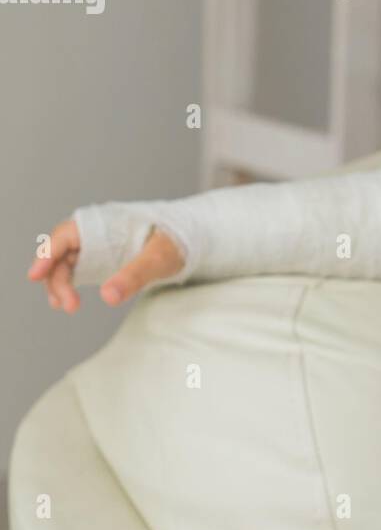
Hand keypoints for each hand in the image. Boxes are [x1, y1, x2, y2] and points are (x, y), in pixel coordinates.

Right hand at [27, 220, 183, 311]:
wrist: (196, 236)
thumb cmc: (179, 240)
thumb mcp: (159, 258)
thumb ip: (135, 275)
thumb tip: (108, 297)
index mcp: (106, 222)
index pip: (65, 235)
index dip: (47, 254)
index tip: (35, 275)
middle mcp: (97, 231)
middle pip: (62, 253)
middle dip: (58, 278)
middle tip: (69, 306)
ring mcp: (99, 244)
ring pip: (67, 262)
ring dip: (61, 283)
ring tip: (67, 306)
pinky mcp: (105, 257)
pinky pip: (78, 268)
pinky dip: (69, 284)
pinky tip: (68, 301)